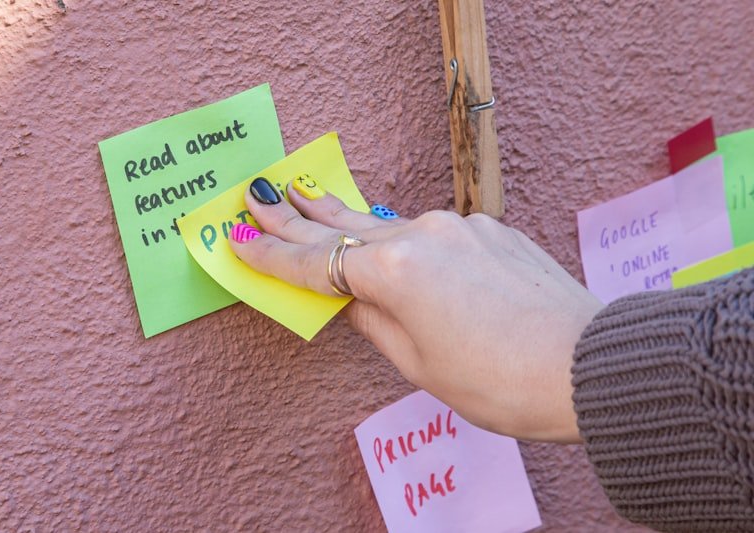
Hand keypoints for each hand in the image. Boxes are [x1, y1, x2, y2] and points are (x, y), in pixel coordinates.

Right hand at [230, 178, 603, 442]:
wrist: (588, 364)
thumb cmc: (500, 380)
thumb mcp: (420, 363)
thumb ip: (376, 321)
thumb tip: (353, 298)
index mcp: (396, 271)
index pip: (317, 262)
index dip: (273, 254)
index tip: (240, 239)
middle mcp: (424, 235)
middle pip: (346, 225)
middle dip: (299, 214)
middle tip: (261, 193)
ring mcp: (461, 226)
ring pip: (391, 225)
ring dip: (351, 221)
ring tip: (311, 198)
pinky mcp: (491, 229)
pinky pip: (434, 234)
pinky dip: (408, 241)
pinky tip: (399, 244)